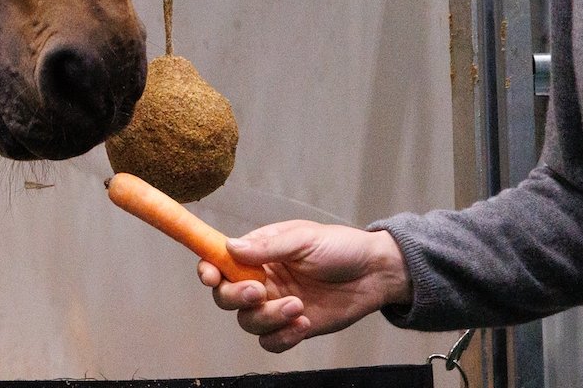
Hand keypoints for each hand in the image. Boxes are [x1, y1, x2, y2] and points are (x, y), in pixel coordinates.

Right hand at [197, 221, 412, 352]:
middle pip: (226, 297)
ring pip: (248, 322)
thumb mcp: (304, 239)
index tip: (210, 277)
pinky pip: (271, 342)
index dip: (208, 270)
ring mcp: (276, 305)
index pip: (220, 262)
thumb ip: (268, 246)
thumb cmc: (340, 247)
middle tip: (260, 291)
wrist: (374, 274)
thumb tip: (230, 247)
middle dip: (237, 297)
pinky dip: (283, 337)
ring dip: (267, 318)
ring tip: (297, 306)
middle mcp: (262, 280)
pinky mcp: (292, 327)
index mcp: (259, 253)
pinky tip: (304, 322)